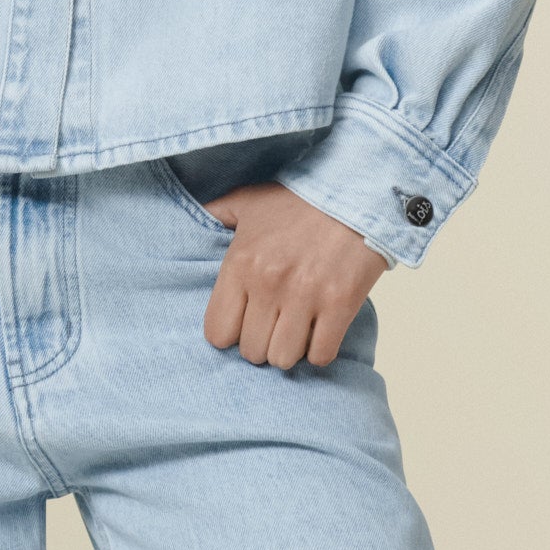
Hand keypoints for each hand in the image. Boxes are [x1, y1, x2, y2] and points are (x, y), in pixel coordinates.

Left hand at [199, 181, 390, 369]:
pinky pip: (320, 356)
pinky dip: (319, 349)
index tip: (244, 320)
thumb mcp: (248, 200)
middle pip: (251, 351)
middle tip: (273, 322)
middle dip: (261, 341)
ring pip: (283, 359)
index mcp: (241, 263)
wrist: (355, 190)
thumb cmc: (300, 199)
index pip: (217, 333)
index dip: (230, 331)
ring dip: (289, 348)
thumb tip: (193, 216)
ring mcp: (306, 297)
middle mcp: (269, 284)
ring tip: (296, 326)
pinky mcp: (340, 305)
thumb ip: (216, 213)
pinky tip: (320, 328)